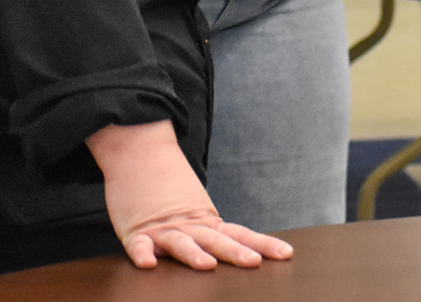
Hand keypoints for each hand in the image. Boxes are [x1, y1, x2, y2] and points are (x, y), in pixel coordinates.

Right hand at [87, 121, 291, 270]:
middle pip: (216, 240)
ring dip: (194, 255)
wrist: (140, 155)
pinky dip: (142, 254)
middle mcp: (190, 225)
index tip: (286, 254)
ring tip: (207, 265)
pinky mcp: (135, 231)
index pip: (240, 234)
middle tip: (253, 262)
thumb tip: (239, 250)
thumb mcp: (196, 210)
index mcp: (207, 222)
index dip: (263, 244)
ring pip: (181, 243)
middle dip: (235, 252)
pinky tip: (148, 264)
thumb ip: (212, 232)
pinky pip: (138, 245)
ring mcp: (163, 228)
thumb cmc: (169, 189)